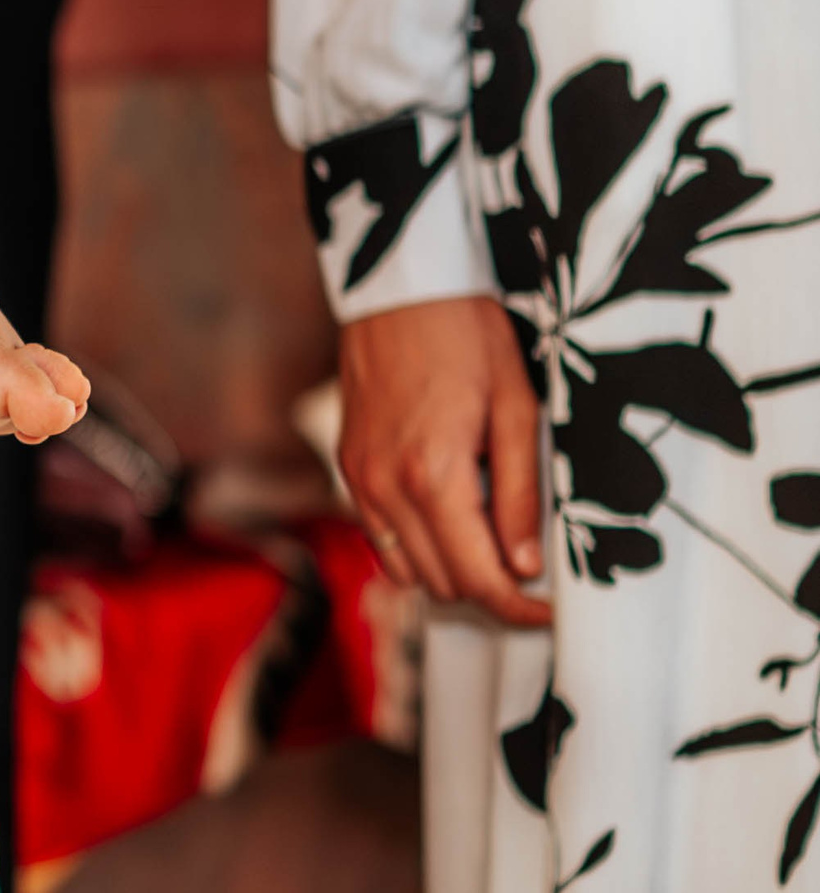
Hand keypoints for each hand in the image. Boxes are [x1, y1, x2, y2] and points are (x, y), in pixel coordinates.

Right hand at [340, 295, 551, 625]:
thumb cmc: (466, 335)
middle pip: (441, 583)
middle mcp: (384, 486)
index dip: (519, 607)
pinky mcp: (349, 464)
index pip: (479, 578)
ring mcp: (359, 478)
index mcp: (432, 475)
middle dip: (488, 589)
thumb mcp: (517, 409)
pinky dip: (415, 546)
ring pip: (405, 569)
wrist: (401, 287)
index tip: (549, 611)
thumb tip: (526, 564)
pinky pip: (380, 536)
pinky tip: (449, 517)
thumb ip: (521, 493)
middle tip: (528, 570)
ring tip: (490, 544)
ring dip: (450, 570)